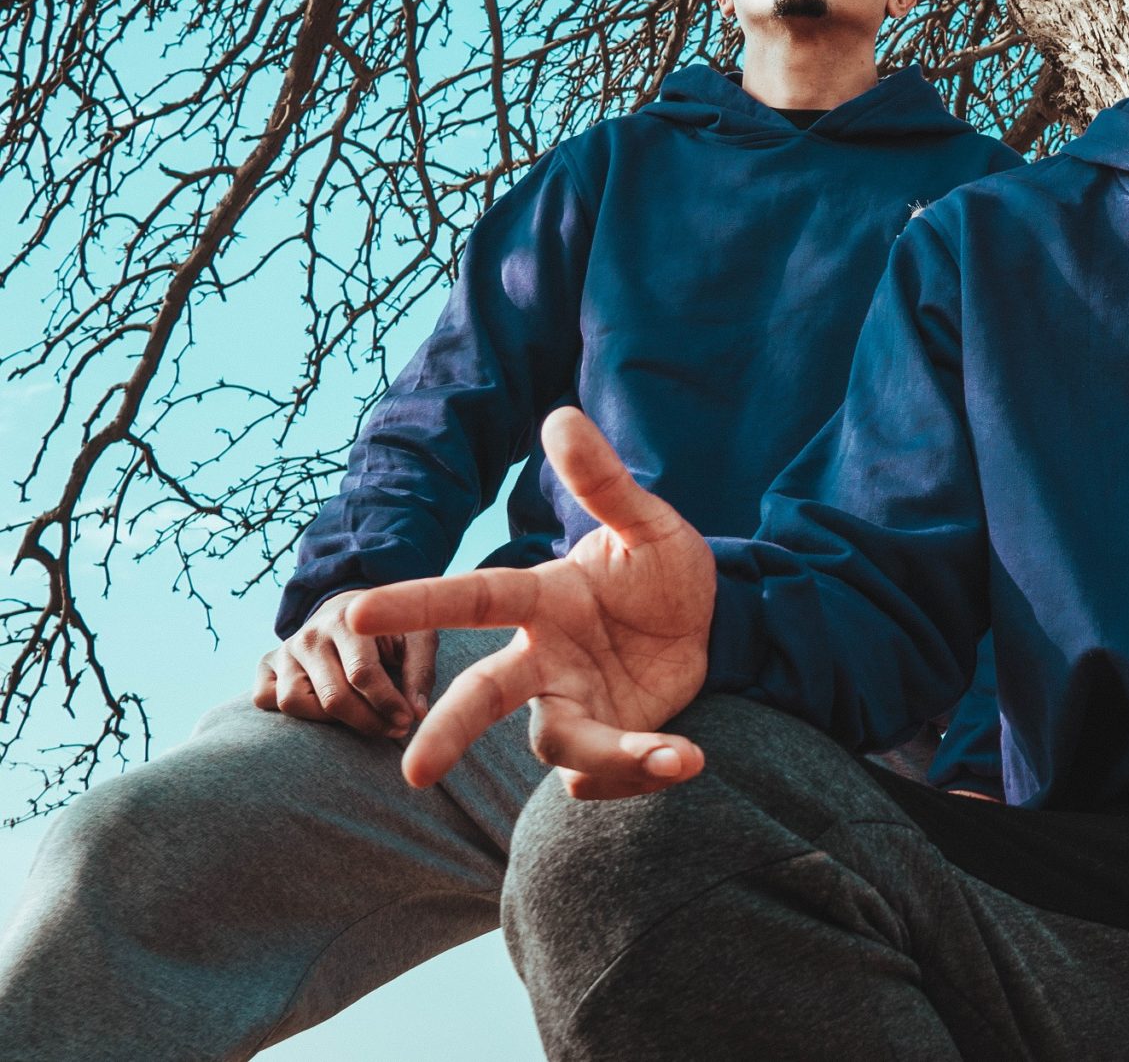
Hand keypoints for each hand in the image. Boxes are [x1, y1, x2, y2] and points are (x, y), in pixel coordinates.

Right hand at [254, 595, 436, 738]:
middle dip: (367, 720)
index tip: (407, 721)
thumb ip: (419, 672)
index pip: (362, 673)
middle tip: (393, 729)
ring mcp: (284, 650)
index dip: (387, 704)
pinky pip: (264, 700)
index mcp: (349, 620)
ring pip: (293, 702)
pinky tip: (323, 710)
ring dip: (329, 722)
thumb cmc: (392, 631)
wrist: (357, 611)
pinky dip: (290, 713)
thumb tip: (416, 714)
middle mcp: (310, 634)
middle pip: (331, 696)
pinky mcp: (266, 664)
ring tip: (361, 718)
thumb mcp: (417, 638)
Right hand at [345, 408, 715, 799]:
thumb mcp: (648, 524)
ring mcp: (568, 705)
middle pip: (482, 697)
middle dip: (449, 732)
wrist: (714, 623)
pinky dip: (641, 772)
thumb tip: (559, 416)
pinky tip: (685, 755)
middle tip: (413, 772)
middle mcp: (542, 659)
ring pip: (557, 745)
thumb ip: (603, 483)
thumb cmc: (663, 570)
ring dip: (610, 757)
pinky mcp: (601, 742)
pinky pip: (600, 773)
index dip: (414, 603)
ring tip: (675, 755)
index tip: (353, 612)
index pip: (472, 598)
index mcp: (541, 600)